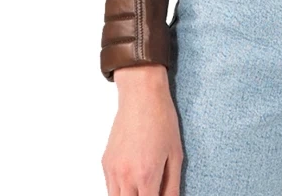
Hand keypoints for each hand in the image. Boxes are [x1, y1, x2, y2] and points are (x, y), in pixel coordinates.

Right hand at [102, 65, 182, 195]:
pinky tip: (133, 180)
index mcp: (147, 175)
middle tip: (151, 191)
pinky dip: (120, 190)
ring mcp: (113, 170)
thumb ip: (172, 186)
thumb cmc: (162, 120)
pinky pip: (110, 187)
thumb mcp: (175, 154)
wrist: (141, 96)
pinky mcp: (106, 163)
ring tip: (142, 188)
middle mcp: (126, 176)